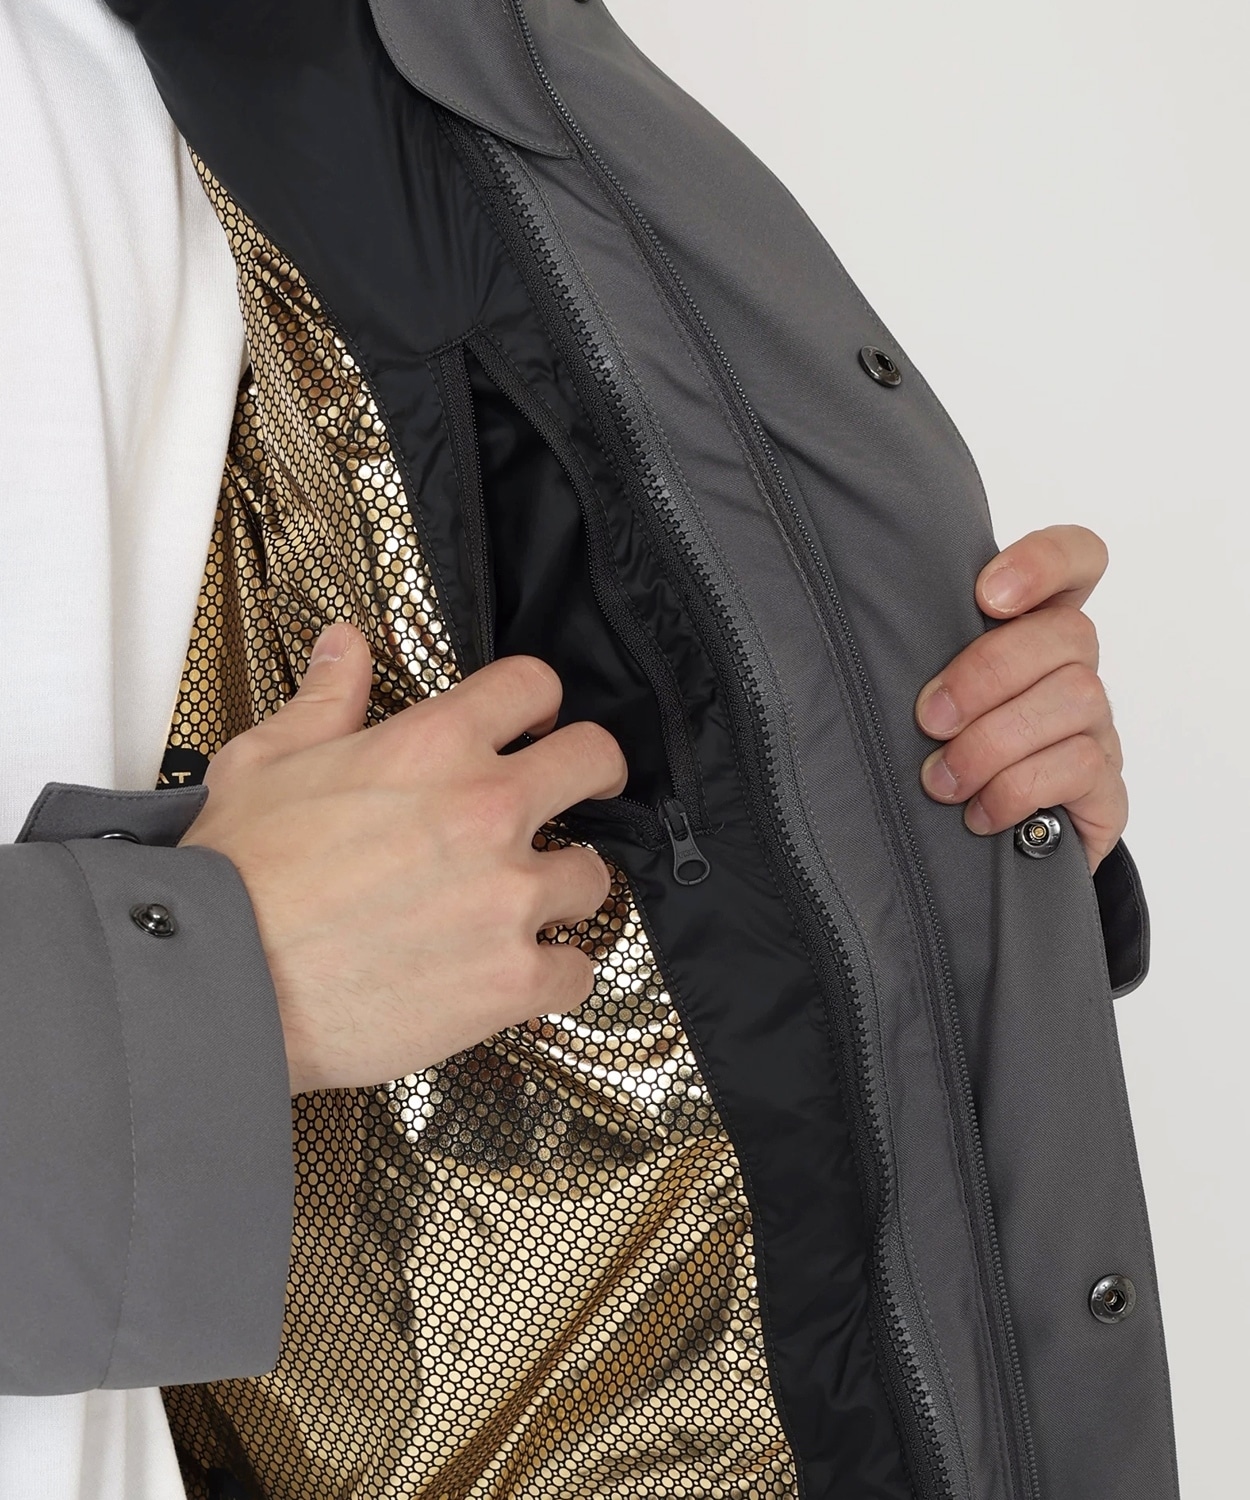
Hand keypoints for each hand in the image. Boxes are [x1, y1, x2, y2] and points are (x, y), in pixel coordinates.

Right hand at [181, 625, 625, 1092]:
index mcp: (433, 745)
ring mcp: (508, 896)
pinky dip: (556, 976)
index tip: (539, 726)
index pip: (533, 686)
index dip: (540, 703)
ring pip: (592, 878)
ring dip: (563, 890)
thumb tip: (344, 645)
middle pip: (597, 763)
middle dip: (594, 776)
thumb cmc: (234, 877)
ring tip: (525, 905)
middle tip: (580, 797)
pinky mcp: (512, 978)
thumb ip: (325, 699)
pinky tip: (524, 974)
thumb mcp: (267, 761)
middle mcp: (486, 810)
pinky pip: (578, 973)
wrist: (218, 981)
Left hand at [914, 525, 1124, 870]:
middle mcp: (1074, 670)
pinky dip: (1016, 789)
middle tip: (929, 720)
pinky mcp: (1104, 790)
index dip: (1045, 562)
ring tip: (942, 781)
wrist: (971, 856)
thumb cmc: (936, 754)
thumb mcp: (921, 695)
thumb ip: (912, 651)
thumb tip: (853, 630)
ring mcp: (1096, 729)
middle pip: (1069, 634)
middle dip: (986, 675)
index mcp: (1032, 628)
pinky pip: (1081, 766)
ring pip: (1076, 698)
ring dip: (993, 742)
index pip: (1079, 558)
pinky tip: (978, 813)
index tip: (986, 595)